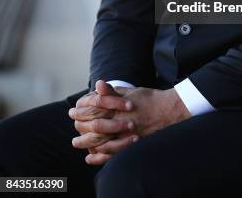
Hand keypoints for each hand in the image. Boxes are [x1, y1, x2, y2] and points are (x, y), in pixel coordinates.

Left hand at [70, 83, 190, 164]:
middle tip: (73, 125)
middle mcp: (120, 120)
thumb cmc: (149, 98)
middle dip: (81, 125)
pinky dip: (99, 156)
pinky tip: (90, 157)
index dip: (82, 109)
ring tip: (77, 142)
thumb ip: (113, 91)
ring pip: (101, 140)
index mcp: (119, 106)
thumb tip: (98, 84)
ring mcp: (125, 133)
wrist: (168, 111)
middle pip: (94, 125)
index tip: (73, 110)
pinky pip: (111, 153)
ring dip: (86, 142)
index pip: (94, 108)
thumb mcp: (130, 91)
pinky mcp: (130, 144)